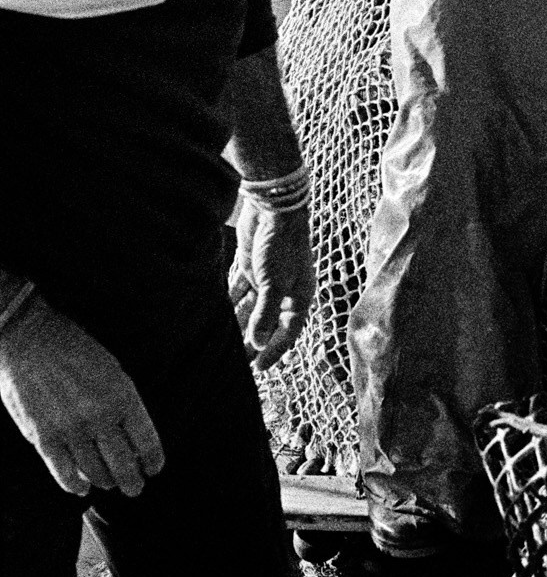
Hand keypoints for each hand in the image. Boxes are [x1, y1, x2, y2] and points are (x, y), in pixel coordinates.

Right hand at [0, 297, 163, 497]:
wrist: (30, 339)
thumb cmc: (75, 348)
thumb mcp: (112, 368)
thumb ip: (124, 401)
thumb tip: (132, 436)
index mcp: (122, 395)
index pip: (146, 441)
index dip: (153, 461)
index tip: (154, 468)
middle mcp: (99, 417)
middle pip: (123, 465)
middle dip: (132, 481)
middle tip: (136, 488)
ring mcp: (70, 430)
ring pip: (94, 473)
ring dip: (105, 482)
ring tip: (110, 484)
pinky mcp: (43, 438)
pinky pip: (63, 473)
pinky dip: (75, 486)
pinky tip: (82, 488)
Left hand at [229, 200, 314, 370]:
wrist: (273, 207)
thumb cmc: (283, 245)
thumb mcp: (275, 284)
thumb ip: (265, 315)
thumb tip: (258, 344)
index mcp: (299, 297)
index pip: (288, 332)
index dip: (274, 351)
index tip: (259, 369)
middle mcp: (284, 291)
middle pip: (268, 324)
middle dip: (254, 342)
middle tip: (239, 365)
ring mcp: (267, 280)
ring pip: (251, 310)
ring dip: (240, 325)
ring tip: (224, 345)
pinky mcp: (251, 268)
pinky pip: (239, 292)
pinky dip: (231, 305)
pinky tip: (218, 317)